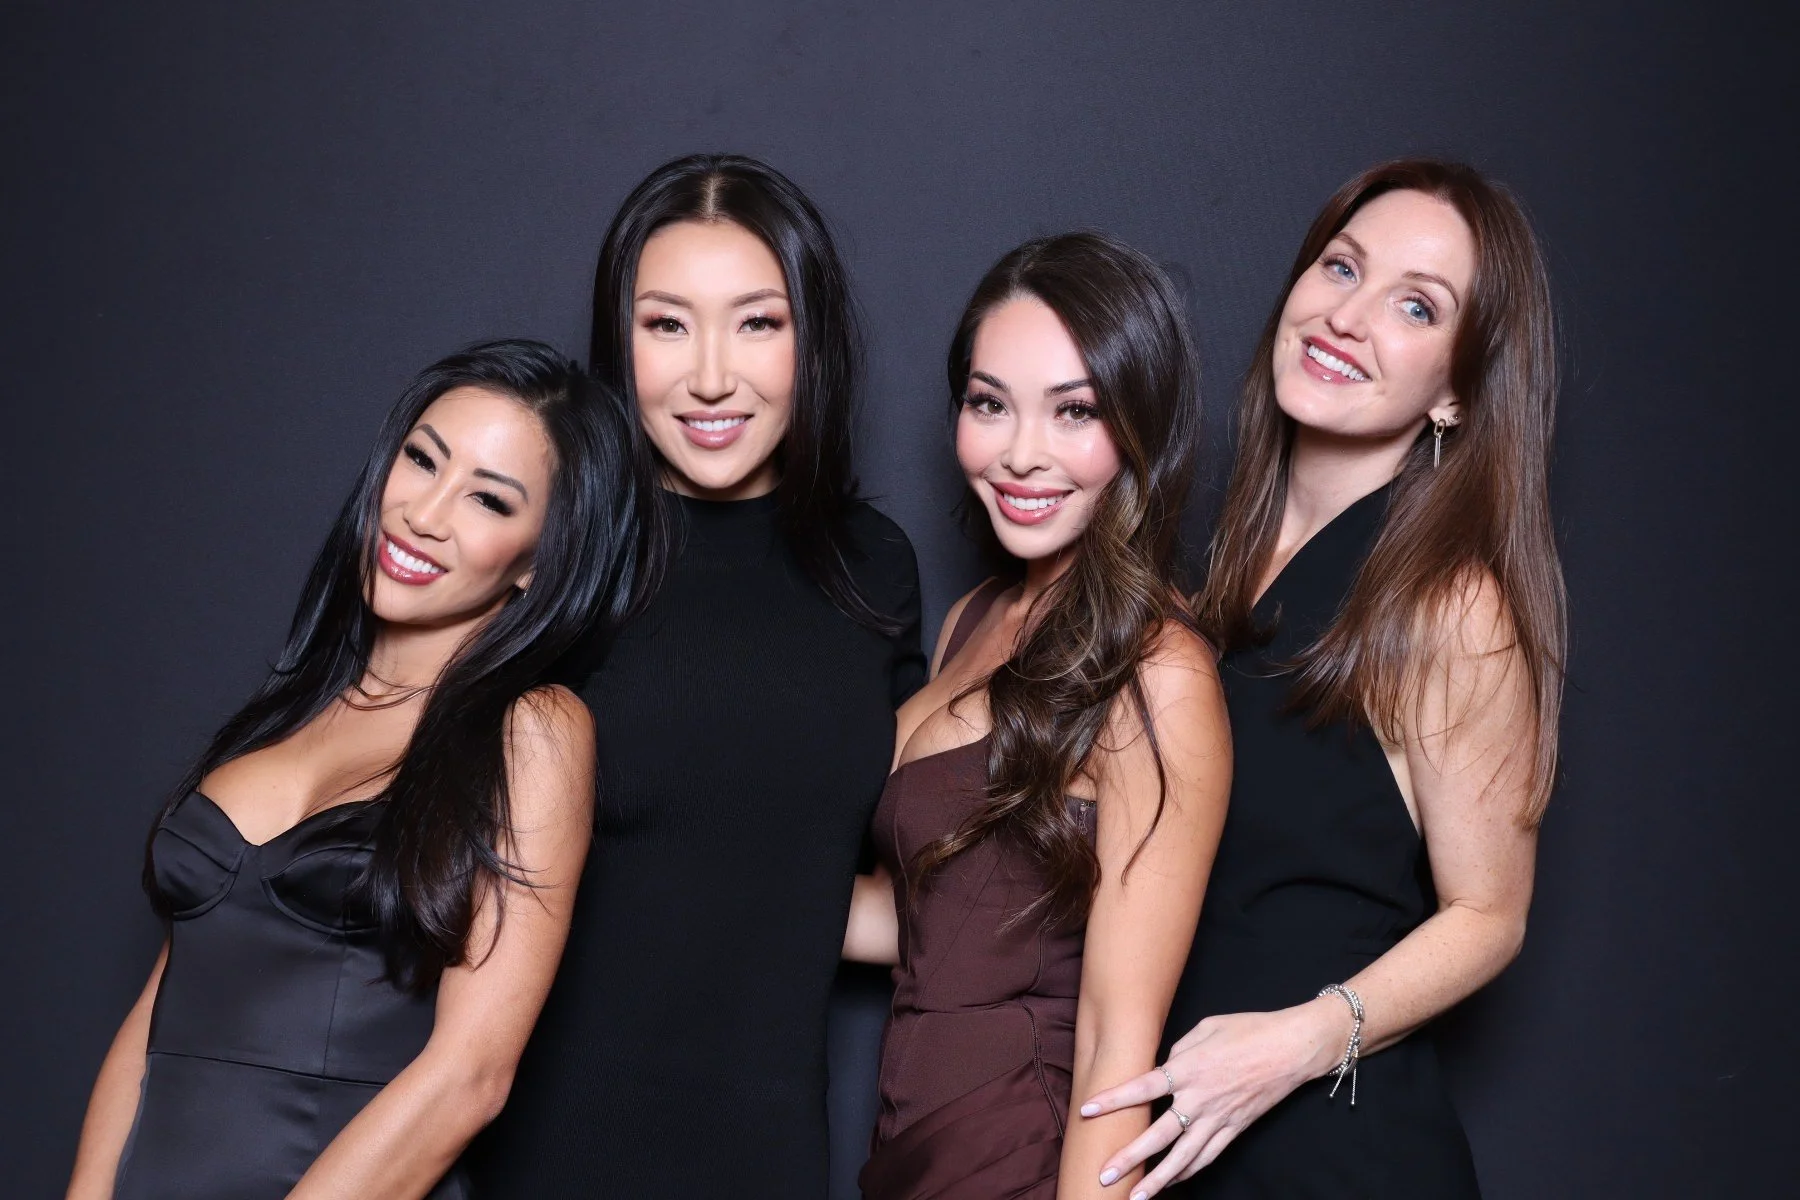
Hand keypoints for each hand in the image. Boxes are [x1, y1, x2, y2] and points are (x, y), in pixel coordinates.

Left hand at [1078, 999, 1348, 1197]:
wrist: (1292, 1048)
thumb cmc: (1248, 1030)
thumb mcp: (1205, 1028)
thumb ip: (1178, 1049)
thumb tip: (1164, 1066)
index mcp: (1186, 1068)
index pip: (1141, 1088)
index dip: (1112, 1100)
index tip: (1086, 1111)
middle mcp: (1199, 1099)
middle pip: (1158, 1135)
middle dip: (1129, 1156)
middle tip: (1105, 1175)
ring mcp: (1219, 1118)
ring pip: (1183, 1158)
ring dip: (1158, 1179)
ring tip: (1135, 1197)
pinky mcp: (1236, 1129)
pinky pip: (1208, 1156)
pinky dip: (1188, 1172)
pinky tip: (1172, 1183)